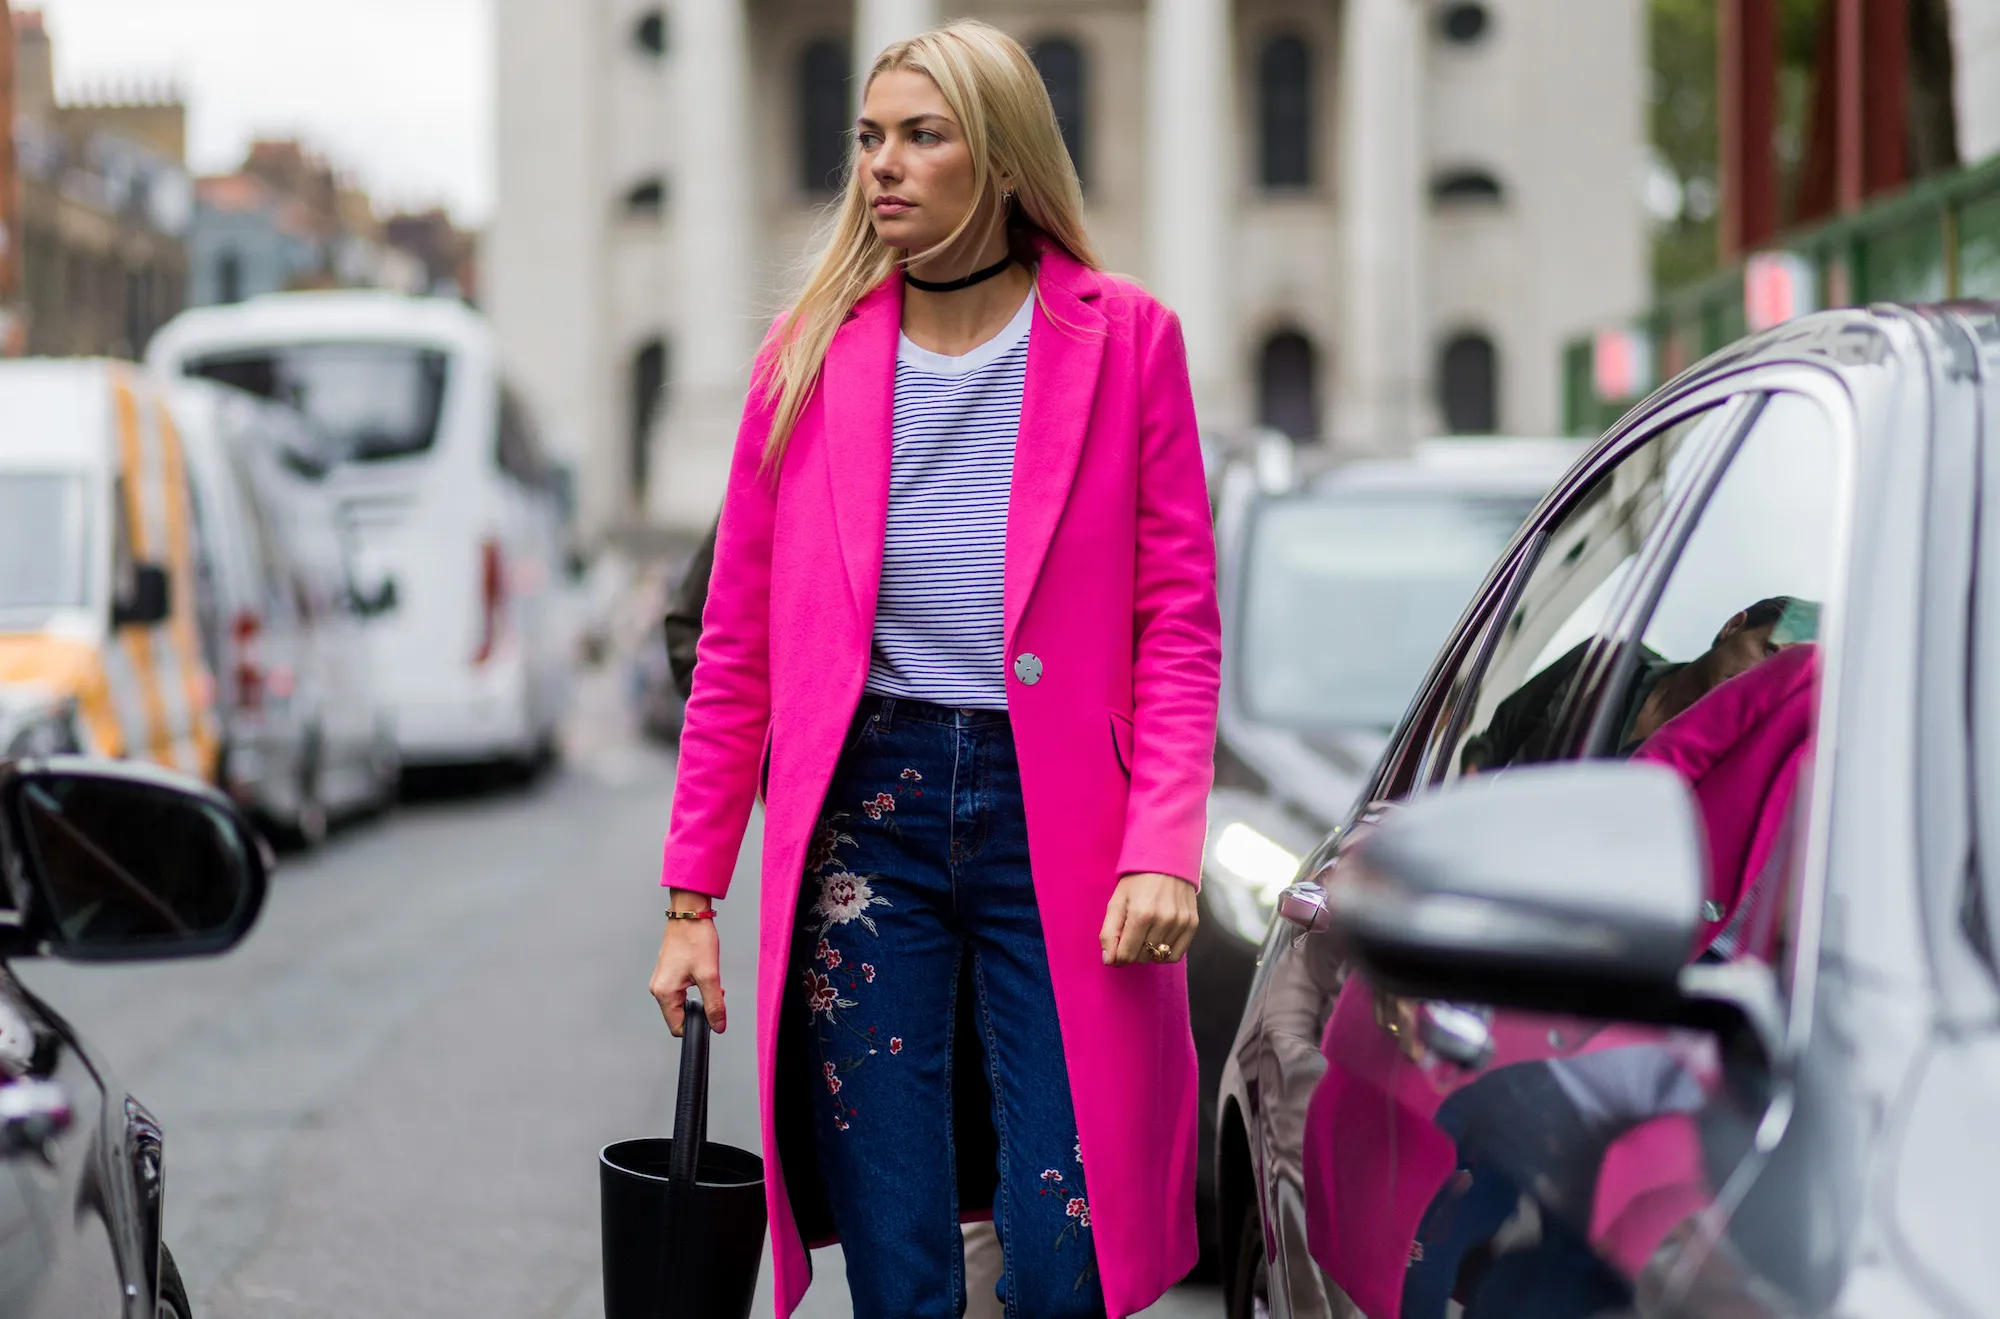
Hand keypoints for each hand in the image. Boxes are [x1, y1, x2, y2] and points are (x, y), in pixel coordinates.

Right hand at [649, 895, 726, 1034]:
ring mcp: (661, 980)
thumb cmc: (695, 939)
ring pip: (681, 1002)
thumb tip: (718, 1026)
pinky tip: (703, 973)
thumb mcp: (709, 975)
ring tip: (709, 979)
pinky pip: (680, 990)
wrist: (689, 914)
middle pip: (679, 1015)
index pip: (677, 1027)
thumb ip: (714, 1005)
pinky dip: (694, 987)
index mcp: (664, 993)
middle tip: (714, 992)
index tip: (711, 1017)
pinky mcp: (667, 972)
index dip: (696, 1026)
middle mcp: (658, 988)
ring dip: (698, 997)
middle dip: (700, 1009)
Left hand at [1100, 871, 1197, 965]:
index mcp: (1141, 914)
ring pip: (1158, 957)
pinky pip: (1176, 954)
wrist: (1167, 860)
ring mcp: (1180, 922)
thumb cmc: (1137, 880)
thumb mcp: (1116, 902)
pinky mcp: (1192, 924)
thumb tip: (1109, 961)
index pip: (1126, 955)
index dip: (1118, 955)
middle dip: (1133, 950)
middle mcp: (1163, 920)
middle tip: (1133, 932)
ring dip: (1149, 951)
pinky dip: (1165, 953)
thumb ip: (1109, 932)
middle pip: (1142, 957)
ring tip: (1147, 932)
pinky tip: (1159, 939)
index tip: (1118, 946)